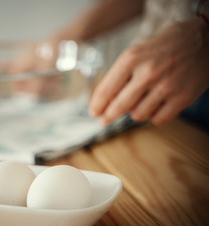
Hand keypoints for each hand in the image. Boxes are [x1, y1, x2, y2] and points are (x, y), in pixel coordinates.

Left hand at [90, 17, 208, 125]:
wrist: (203, 40)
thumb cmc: (166, 46)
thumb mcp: (137, 52)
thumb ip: (121, 74)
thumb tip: (105, 100)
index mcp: (132, 59)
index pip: (106, 89)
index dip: (97, 105)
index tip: (94, 112)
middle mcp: (147, 73)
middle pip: (119, 106)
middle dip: (108, 116)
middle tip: (104, 120)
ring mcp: (165, 87)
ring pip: (138, 115)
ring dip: (135, 112)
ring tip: (140, 101)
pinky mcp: (181, 99)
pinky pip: (158, 119)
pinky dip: (154, 115)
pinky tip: (156, 105)